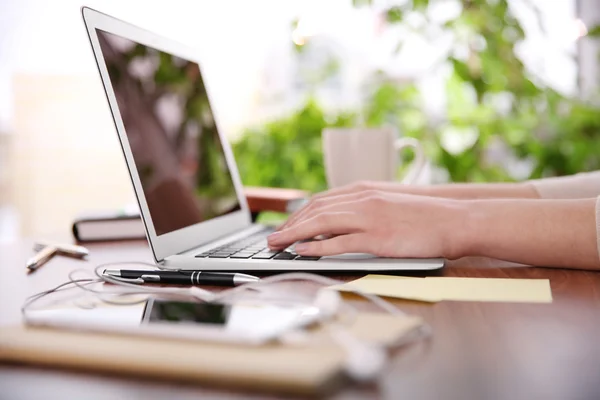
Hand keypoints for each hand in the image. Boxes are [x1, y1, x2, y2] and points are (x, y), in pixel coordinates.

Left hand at [267, 190, 467, 258]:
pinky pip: (339, 242)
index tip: (283, 227)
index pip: (320, 201)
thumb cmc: (423, 214)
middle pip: (315, 210)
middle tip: (271, 239)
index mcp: (363, 191)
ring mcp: (369, 218)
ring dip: (294, 235)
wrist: (454, 219)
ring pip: (321, 223)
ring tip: (277, 245)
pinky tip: (302, 251)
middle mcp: (362, 200)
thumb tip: (338, 220)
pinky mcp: (377, 237)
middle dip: (288, 225)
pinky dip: (317, 247)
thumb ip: (362, 208)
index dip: (297, 215)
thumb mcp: (388, 203)